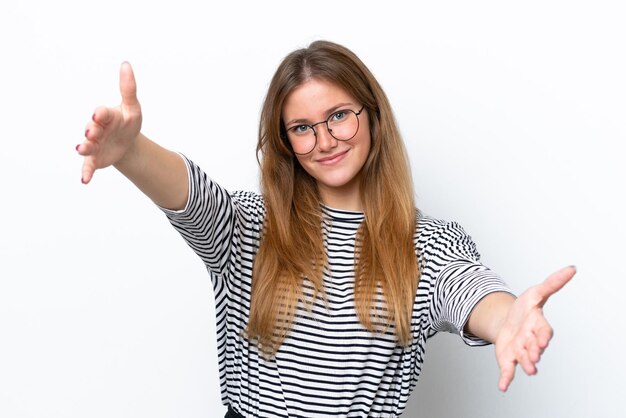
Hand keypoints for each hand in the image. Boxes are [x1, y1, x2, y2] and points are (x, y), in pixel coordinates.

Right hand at [77, 62, 141, 183]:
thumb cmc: (127, 122)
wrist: (126, 142)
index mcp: (107, 116)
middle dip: (91, 130)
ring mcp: (94, 145)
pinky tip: (84, 181)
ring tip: (81, 149)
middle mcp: (97, 129)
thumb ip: (128, 88)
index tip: (99, 114)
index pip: (103, 114)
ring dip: (84, 147)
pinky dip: (86, 173)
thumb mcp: (132, 107)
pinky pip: (88, 166)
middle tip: (91, 132)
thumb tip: (126, 64)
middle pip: (92, 129)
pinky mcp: (95, 159)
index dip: (101, 114)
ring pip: (87, 146)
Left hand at [494, 265, 575, 391]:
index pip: (543, 332)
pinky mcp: (508, 359)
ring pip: (523, 360)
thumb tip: (572, 268)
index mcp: (537, 326)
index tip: (542, 340)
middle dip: (534, 351)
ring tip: (527, 370)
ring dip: (525, 365)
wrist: (507, 322)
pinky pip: (508, 371)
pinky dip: (506, 380)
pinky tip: (503, 387)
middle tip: (534, 356)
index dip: (543, 336)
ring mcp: (520, 351)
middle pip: (534, 347)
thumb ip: (552, 283)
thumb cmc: (525, 309)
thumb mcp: (535, 293)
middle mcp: (530, 341)